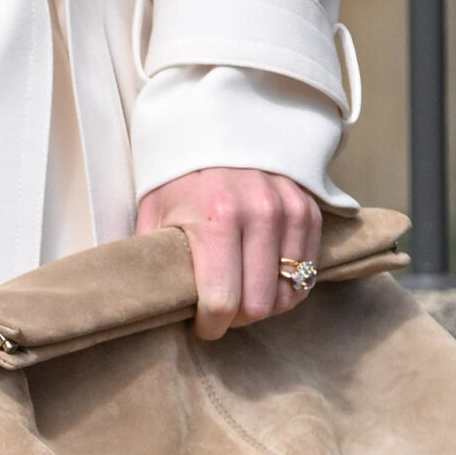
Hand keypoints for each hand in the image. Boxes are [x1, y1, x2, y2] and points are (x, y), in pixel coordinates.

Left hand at [135, 168, 321, 340]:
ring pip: (287, 295)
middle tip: (220, 310)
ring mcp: (289, 210)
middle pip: (258, 305)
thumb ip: (153, 257)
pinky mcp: (308, 210)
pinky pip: (307, 273)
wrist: (215, 128)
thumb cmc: (179, 178)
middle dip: (236, 318)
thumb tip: (146, 301)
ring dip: (264, 304)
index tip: (200, 326)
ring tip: (241, 293)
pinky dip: (287, 285)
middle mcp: (258, 212)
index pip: (222, 301)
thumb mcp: (155, 213)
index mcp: (215, 216)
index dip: (210, 325)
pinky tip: (264, 277)